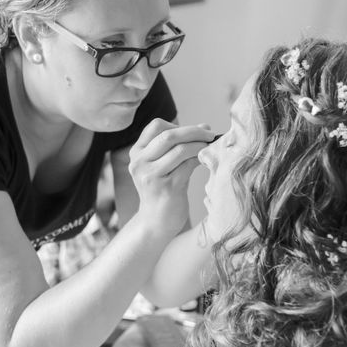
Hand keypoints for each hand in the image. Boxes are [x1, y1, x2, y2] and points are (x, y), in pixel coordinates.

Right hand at [129, 119, 214, 236]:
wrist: (156, 222)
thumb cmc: (164, 190)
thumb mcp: (161, 165)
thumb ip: (175, 146)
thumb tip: (203, 127)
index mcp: (136, 153)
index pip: (156, 126)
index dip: (178, 125)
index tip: (196, 130)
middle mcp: (139, 163)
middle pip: (168, 135)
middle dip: (193, 132)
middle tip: (210, 134)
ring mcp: (151, 176)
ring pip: (179, 150)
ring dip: (199, 145)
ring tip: (210, 147)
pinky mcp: (166, 188)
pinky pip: (188, 165)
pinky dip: (200, 159)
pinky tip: (206, 161)